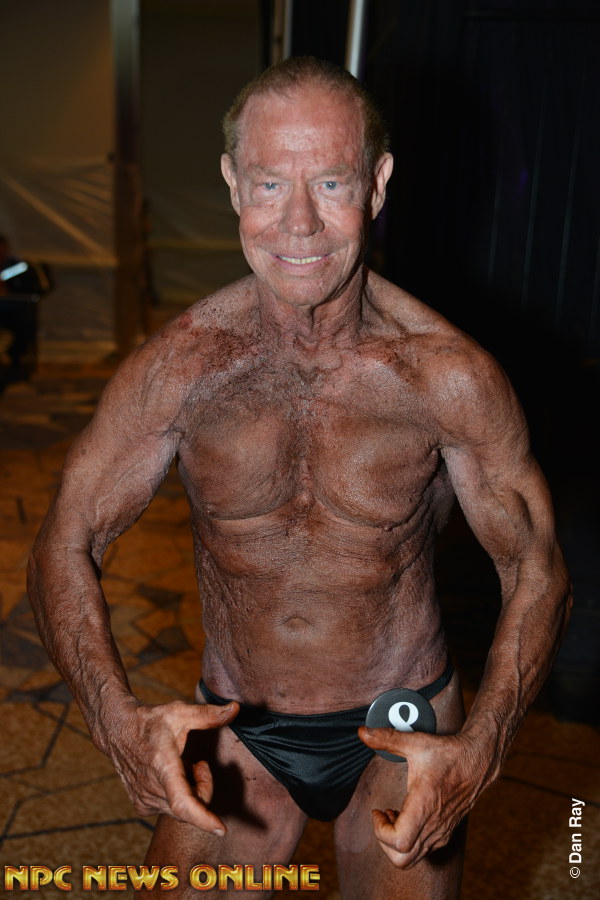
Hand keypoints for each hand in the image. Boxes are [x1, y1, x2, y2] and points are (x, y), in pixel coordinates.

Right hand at [102, 699, 238, 832]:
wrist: (117, 730)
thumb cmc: (150, 721)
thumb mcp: (180, 712)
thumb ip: (208, 715)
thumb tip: (235, 708)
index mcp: (163, 766)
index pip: (183, 802)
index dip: (203, 819)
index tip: (220, 829)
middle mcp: (151, 788)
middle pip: (192, 806)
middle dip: (204, 787)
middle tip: (199, 764)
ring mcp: (144, 799)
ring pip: (182, 811)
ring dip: (191, 791)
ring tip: (181, 766)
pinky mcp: (141, 806)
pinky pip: (171, 810)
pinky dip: (179, 797)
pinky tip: (170, 778)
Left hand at [358, 726, 489, 867]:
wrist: (478, 760)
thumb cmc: (448, 753)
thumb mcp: (415, 742)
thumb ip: (387, 738)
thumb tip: (362, 732)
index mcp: (425, 806)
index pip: (398, 842)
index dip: (380, 831)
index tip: (377, 810)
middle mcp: (434, 825)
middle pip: (402, 860)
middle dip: (384, 842)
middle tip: (383, 817)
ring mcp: (441, 832)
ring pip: (412, 858)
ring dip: (396, 841)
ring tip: (394, 814)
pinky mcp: (446, 832)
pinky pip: (423, 850)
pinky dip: (410, 839)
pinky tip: (407, 814)